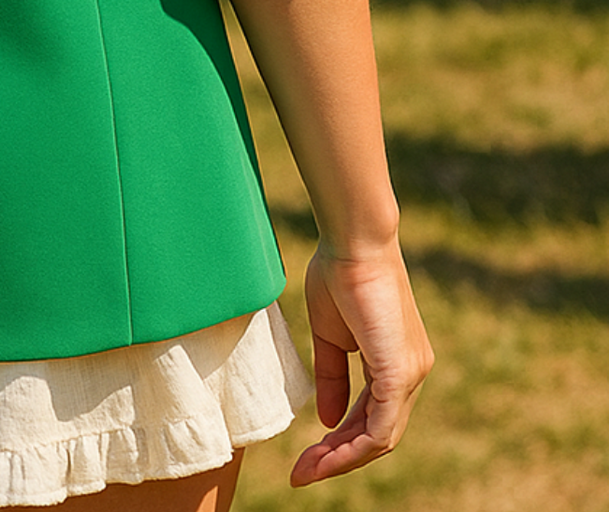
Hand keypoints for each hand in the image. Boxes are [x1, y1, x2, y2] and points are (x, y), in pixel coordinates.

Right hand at [291, 243, 433, 486]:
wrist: (353, 241)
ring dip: (341, 459)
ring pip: (380, 437)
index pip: (372, 417)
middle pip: (377, 434)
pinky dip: (353, 448)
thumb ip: (332, 376)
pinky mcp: (399, 371)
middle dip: (338, 458)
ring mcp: (410, 374)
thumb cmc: (339, 273)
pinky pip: (381, 427)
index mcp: (396, 362)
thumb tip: (326, 421)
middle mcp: (411, 372)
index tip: (306, 457)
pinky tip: (326, 456)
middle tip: (302, 472)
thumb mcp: (330, 335)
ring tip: (306, 470)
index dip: (340, 442)